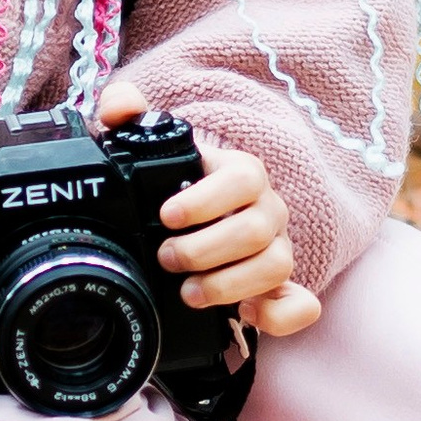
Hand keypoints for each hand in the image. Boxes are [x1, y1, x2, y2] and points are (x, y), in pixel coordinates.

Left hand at [98, 82, 320, 339]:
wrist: (196, 221)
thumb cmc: (177, 185)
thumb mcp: (152, 150)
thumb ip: (129, 117)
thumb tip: (119, 105)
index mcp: (240, 174)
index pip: (242, 178)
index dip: (207, 199)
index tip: (167, 215)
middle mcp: (266, 210)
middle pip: (257, 229)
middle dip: (206, 249)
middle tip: (166, 258)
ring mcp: (277, 249)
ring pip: (276, 266)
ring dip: (230, 284)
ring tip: (189, 293)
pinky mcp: (280, 287)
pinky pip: (301, 304)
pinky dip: (280, 315)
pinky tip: (246, 315)